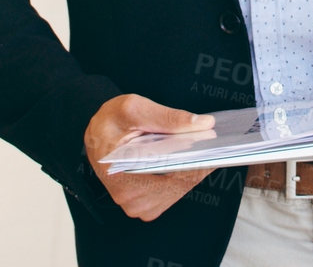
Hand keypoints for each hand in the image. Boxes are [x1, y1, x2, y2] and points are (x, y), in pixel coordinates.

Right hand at [84, 94, 215, 220]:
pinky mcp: (146, 203)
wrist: (98, 132)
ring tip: (205, 149)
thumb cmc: (110, 121)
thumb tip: (203, 124)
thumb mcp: (133, 108)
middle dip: (198, 165)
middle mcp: (129, 198)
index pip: (169, 178)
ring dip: (194, 171)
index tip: (214, 148)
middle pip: (178, 186)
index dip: (195, 163)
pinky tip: (192, 158)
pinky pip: (174, 192)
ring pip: (179, 190)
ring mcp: (138, 204)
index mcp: (120, 178)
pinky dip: (186, 176)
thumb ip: (168, 117)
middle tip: (215, 144)